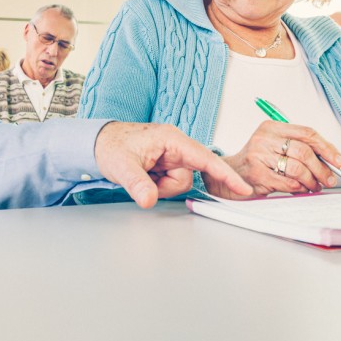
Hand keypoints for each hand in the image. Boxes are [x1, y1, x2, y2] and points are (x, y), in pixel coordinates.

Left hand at [95, 122, 251, 207]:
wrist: (97, 143)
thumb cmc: (111, 145)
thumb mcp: (122, 166)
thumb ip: (138, 184)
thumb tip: (149, 201)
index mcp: (171, 139)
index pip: (205, 158)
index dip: (225, 174)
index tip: (242, 187)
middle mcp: (176, 146)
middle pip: (188, 176)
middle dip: (167, 185)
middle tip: (145, 179)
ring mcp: (172, 155)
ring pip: (180, 182)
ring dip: (161, 186)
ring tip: (142, 175)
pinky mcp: (168, 164)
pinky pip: (171, 182)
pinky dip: (158, 184)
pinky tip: (146, 176)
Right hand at [216, 121, 340, 197]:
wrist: (229, 174)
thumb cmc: (256, 161)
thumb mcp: (273, 146)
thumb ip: (297, 148)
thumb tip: (329, 160)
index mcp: (271, 127)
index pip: (306, 133)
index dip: (327, 147)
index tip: (338, 161)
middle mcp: (264, 139)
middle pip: (304, 151)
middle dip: (322, 168)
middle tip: (329, 178)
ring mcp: (259, 156)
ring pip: (298, 168)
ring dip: (312, 181)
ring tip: (315, 186)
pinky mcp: (257, 175)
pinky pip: (288, 183)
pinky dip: (300, 188)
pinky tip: (302, 189)